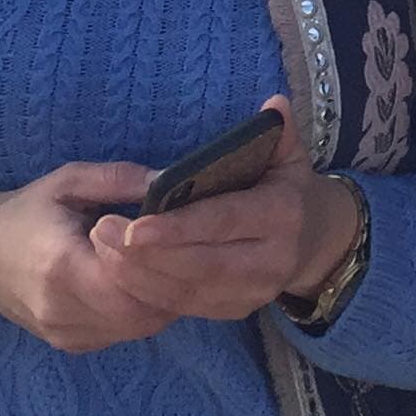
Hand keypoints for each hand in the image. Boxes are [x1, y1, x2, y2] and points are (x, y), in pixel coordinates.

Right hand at [0, 163, 171, 353]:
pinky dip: (142, 312)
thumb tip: (171, 180)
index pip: (130, 277)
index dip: (161, 257)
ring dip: (162, 300)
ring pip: (138, 328)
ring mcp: (67, 334)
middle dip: (171, 282)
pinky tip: (146, 285)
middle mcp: (64, 310)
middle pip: (142, 310)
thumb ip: (119, 179)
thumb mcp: (68, 180)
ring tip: (172, 265)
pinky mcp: (71, 345)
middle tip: (188, 250)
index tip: (175, 229)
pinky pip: (123, 334)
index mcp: (62, 266)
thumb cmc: (26, 211)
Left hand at [92, 97, 360, 326]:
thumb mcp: (288, 155)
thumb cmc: (288, 188)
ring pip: (188, 292)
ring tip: (101, 249)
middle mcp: (271, 261)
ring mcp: (254, 293)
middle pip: (200, 264)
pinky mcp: (236, 311)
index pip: (223, 221)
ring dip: (140, 275)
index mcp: (282, 215)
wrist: (314, 243)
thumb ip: (279, 131)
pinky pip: (186, 307)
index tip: (135, 226)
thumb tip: (274, 104)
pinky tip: (120, 272)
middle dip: (147, 254)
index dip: (179, 227)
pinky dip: (150, 293)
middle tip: (101, 231)